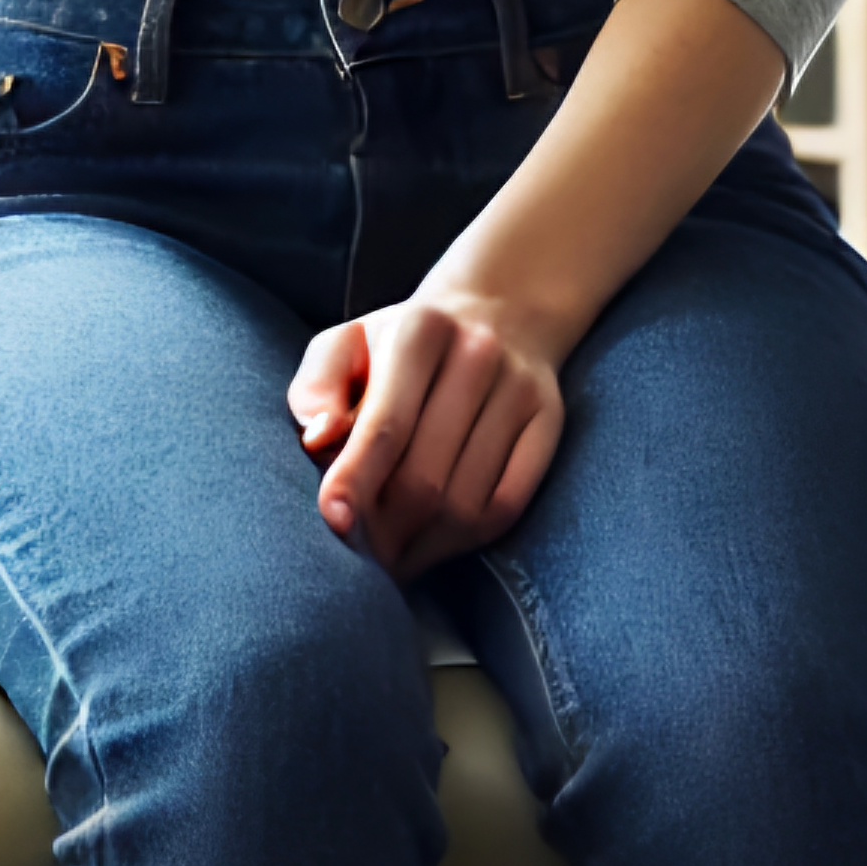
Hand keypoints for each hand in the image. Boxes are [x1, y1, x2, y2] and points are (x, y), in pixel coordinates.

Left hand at [289, 283, 568, 576]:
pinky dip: (464, 541)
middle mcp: (478, 353)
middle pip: (426, 477)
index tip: (334, 520)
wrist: (497, 309)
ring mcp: (520, 387)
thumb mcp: (346, 346)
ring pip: (466, 503)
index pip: (387, 424)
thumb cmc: (401, 345)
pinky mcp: (549, 419)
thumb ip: (316, 388)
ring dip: (420, 546)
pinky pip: (507, 505)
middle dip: (384, 530)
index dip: (356, 481)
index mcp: (420, 329)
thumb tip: (318, 439)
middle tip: (358, 552)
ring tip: (390, 556)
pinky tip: (434, 542)